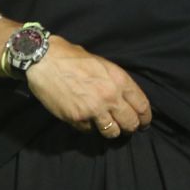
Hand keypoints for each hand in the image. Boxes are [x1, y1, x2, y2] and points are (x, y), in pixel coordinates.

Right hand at [25, 37, 151, 139]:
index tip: (143, 122)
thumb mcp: (101, 63)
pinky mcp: (78, 119)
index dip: (145, 118)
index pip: (143, 106)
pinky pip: (90, 131)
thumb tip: (123, 97)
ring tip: (105, 126)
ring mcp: (94, 110)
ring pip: (113, 132)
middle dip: (130, 127)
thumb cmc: (72, 57)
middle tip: (126, 127)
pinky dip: (89, 127)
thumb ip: (114, 81)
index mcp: (119, 80)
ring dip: (110, 130)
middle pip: (131, 123)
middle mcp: (110, 97)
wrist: (45, 60)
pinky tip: (84, 118)